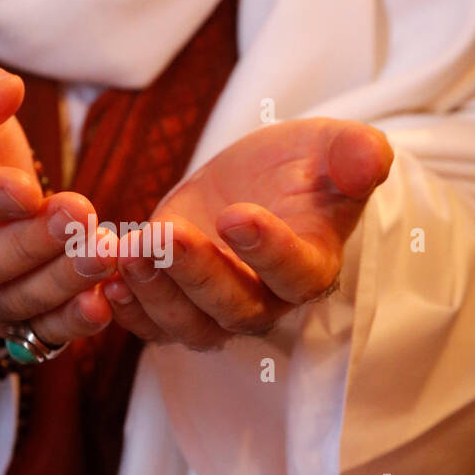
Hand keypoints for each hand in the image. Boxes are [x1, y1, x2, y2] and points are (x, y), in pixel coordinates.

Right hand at [0, 55, 115, 344]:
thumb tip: (4, 94)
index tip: (25, 187)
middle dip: (27, 246)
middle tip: (79, 216)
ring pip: (8, 304)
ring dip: (58, 284)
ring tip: (104, 252)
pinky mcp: (9, 314)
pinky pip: (38, 332)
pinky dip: (71, 324)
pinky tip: (106, 301)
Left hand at [102, 118, 392, 349]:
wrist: (258, 180)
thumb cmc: (302, 165)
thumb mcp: (331, 147)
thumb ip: (355, 155)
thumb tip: (370, 159)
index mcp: (312, 264)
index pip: (296, 273)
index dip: (268, 251)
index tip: (236, 215)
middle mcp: (267, 299)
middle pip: (234, 308)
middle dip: (196, 272)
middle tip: (163, 234)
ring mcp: (218, 309)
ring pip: (189, 324)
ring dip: (155, 292)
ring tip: (125, 251)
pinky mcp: (177, 304)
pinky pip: (151, 327)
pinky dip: (127, 310)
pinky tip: (104, 277)